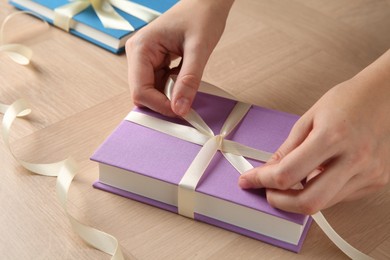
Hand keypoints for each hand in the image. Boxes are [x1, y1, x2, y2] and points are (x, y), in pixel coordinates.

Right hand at [126, 0, 233, 116]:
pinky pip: (159, 86)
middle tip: (187, 106)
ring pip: (151, 92)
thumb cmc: (201, 16)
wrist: (205, 3)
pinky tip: (184, 84)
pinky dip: (172, 91)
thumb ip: (189, 80)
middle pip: (142, 94)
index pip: (140, 90)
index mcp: (141, 48)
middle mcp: (137, 55)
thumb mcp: (199, 49)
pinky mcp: (154, 63)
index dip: (160, 105)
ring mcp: (144, 60)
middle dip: (163, 103)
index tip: (182, 111)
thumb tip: (180, 109)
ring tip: (188, 91)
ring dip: (168, 98)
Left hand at [239, 49, 389, 214]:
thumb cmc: (349, 100)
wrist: (388, 95)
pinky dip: (321, 191)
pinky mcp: (377, 181)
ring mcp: (369, 174)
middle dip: (280, 202)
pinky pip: (340, 197)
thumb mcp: (310, 118)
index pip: (287, 173)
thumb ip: (288, 149)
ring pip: (324, 203)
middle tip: (268, 191)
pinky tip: (319, 175)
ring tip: (292, 179)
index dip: (261, 181)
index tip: (248, 181)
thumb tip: (269, 171)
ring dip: (300, 197)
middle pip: (309, 202)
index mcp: (332, 137)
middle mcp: (354, 159)